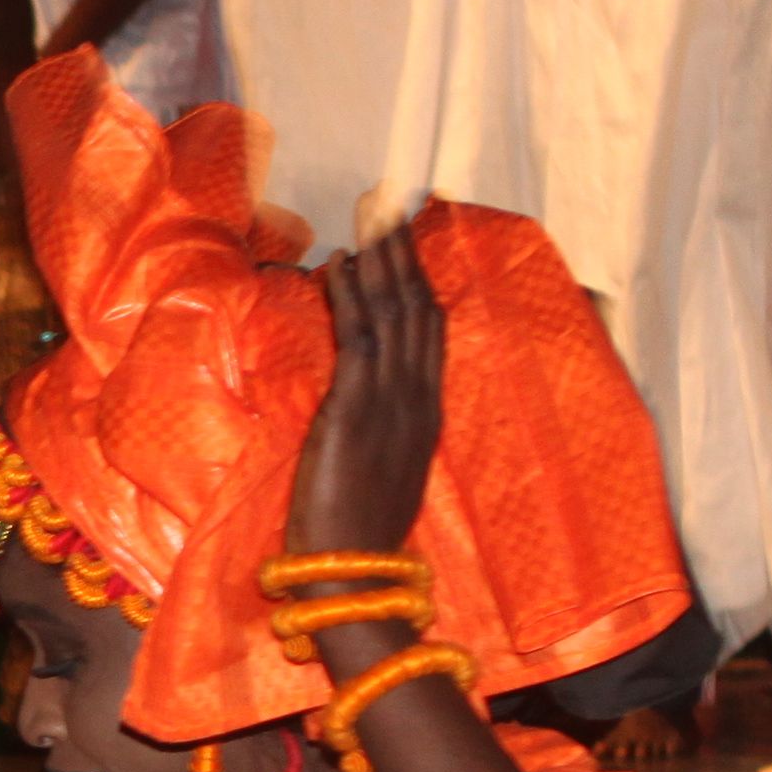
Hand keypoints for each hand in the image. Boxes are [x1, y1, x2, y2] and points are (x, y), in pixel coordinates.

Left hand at [287, 226, 445, 560]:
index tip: (410, 241)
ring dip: (380, 260)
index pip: (430, 330)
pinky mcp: (356, 408)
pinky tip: (340, 265)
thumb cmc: (358, 528)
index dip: (421, 281)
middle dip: (405, 253)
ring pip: (394, 312)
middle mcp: (418, 396)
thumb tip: (361, 397)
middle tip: (392, 202)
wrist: (354, 570)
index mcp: (426, 411)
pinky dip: (352, 296)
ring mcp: (392, 400)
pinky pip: (358, 337)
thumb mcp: (380, 467)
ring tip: (369, 215)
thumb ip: (380, 426)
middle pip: (418, 307)